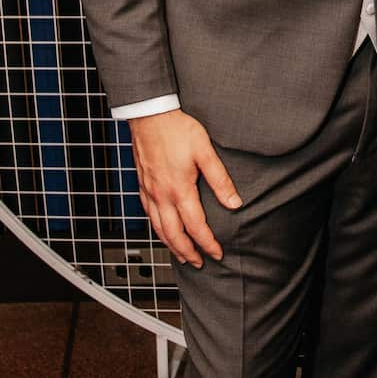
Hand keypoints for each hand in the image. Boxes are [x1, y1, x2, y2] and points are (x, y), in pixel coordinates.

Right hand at [129, 109, 241, 267]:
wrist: (149, 114)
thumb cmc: (177, 129)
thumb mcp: (205, 152)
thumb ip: (220, 180)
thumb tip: (235, 203)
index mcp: (180, 190)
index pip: (196, 226)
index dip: (208, 243)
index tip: (217, 253)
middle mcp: (162, 195)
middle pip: (173, 234)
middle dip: (187, 252)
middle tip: (199, 263)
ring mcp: (149, 191)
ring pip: (158, 227)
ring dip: (171, 244)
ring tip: (181, 254)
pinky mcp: (142, 184)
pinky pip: (148, 214)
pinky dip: (157, 228)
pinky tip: (162, 229)